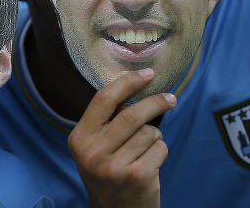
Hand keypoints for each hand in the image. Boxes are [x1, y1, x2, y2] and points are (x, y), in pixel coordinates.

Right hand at [68, 68, 175, 207]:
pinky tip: (150, 163)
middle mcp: (93, 152)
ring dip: (154, 137)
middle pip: (131, 114)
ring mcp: (114, 166)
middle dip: (155, 103)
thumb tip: (134, 87)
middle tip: (170, 99)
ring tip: (144, 150)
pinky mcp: (137, 176)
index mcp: (79, 138)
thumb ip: (106, 122)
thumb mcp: (95, 146)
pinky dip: (161, 152)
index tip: (147, 73)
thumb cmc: (108, 170)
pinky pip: (160, 148)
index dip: (127, 83)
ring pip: (149, 133)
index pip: (103, 100)